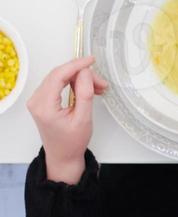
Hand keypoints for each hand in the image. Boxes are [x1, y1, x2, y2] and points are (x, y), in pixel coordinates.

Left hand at [27, 56, 108, 184]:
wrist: (63, 155)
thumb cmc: (73, 141)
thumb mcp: (83, 118)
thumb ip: (84, 93)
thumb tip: (85, 72)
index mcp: (44, 107)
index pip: (58, 76)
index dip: (75, 65)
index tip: (92, 60)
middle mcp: (36, 101)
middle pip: (59, 75)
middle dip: (82, 74)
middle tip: (101, 83)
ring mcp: (37, 100)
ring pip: (60, 78)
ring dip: (79, 79)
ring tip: (99, 88)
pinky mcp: (42, 101)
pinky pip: (58, 83)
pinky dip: (74, 83)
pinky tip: (87, 89)